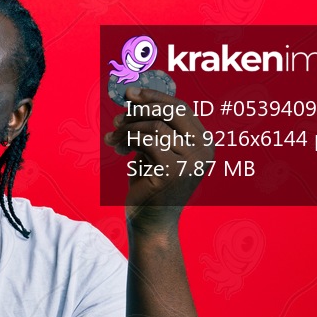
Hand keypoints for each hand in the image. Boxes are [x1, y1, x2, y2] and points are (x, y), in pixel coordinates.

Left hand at [104, 87, 213, 233]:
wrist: (150, 223)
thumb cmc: (150, 186)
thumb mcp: (155, 152)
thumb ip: (154, 128)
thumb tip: (133, 96)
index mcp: (203, 144)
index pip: (181, 109)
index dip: (154, 97)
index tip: (130, 94)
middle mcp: (202, 151)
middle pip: (170, 112)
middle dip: (139, 110)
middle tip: (117, 117)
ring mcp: (189, 162)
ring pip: (154, 125)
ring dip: (128, 128)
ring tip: (113, 139)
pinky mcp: (171, 172)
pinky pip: (145, 141)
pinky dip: (127, 140)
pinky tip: (117, 149)